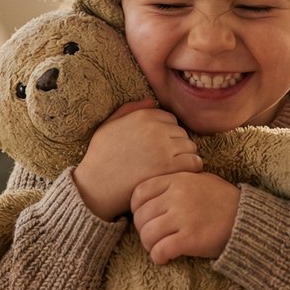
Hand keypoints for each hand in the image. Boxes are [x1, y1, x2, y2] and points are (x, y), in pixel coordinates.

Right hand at [72, 100, 201, 220]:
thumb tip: (152, 101)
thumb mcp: (108, 126)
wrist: (95, 188)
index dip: (166, 134)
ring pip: (190, 147)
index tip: (158, 147)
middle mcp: (155, 128)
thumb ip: (129, 109)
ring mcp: (164, 148)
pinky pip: (194, 163)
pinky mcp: (169, 168)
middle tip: (164, 161)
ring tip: (171, 169)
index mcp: (142, 116)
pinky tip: (178, 176)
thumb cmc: (100, 157)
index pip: (170, 119)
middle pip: (182, 133)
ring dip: (184, 157)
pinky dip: (190, 170)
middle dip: (176, 145)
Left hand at [130, 171, 240, 264]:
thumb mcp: (199, 180)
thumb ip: (175, 184)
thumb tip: (150, 197)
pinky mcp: (190, 238)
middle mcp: (177, 196)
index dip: (136, 210)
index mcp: (177, 180)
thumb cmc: (223, 201)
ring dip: (150, 246)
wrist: (249, 219)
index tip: (145, 219)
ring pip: (147, 235)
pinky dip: (158, 257)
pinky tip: (165, 258)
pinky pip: (160, 250)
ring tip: (159, 248)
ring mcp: (183, 217)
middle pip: (141, 217)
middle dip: (143, 231)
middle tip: (153, 238)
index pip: (139, 194)